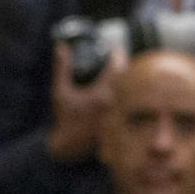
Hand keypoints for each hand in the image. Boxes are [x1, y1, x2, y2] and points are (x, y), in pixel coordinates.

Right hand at [46, 42, 121, 162]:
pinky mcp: (126, 120)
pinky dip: (130, 93)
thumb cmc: (65, 118)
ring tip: (123, 72)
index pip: (117, 66)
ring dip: (129, 79)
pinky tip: (127, 90)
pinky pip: (133, 102)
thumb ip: (62, 68)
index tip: (113, 48)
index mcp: (103, 94)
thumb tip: (60, 47)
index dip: (117, 53)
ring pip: (133, 89)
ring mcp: (123, 113)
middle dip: (124, 64)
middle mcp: (116, 103)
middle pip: (129, 76)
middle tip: (118, 57)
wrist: (71, 146)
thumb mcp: (60, 92)